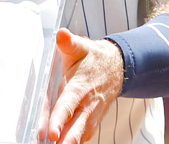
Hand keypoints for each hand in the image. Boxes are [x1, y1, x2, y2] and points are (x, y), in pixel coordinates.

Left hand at [46, 28, 123, 143]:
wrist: (118, 67)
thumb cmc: (93, 58)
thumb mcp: (81, 47)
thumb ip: (70, 42)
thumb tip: (62, 34)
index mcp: (80, 87)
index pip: (68, 105)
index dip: (59, 119)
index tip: (51, 133)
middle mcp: (87, 104)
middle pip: (76, 126)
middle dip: (66, 139)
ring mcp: (92, 114)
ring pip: (81, 133)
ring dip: (71, 142)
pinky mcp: (92, 119)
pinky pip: (84, 134)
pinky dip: (76, 141)